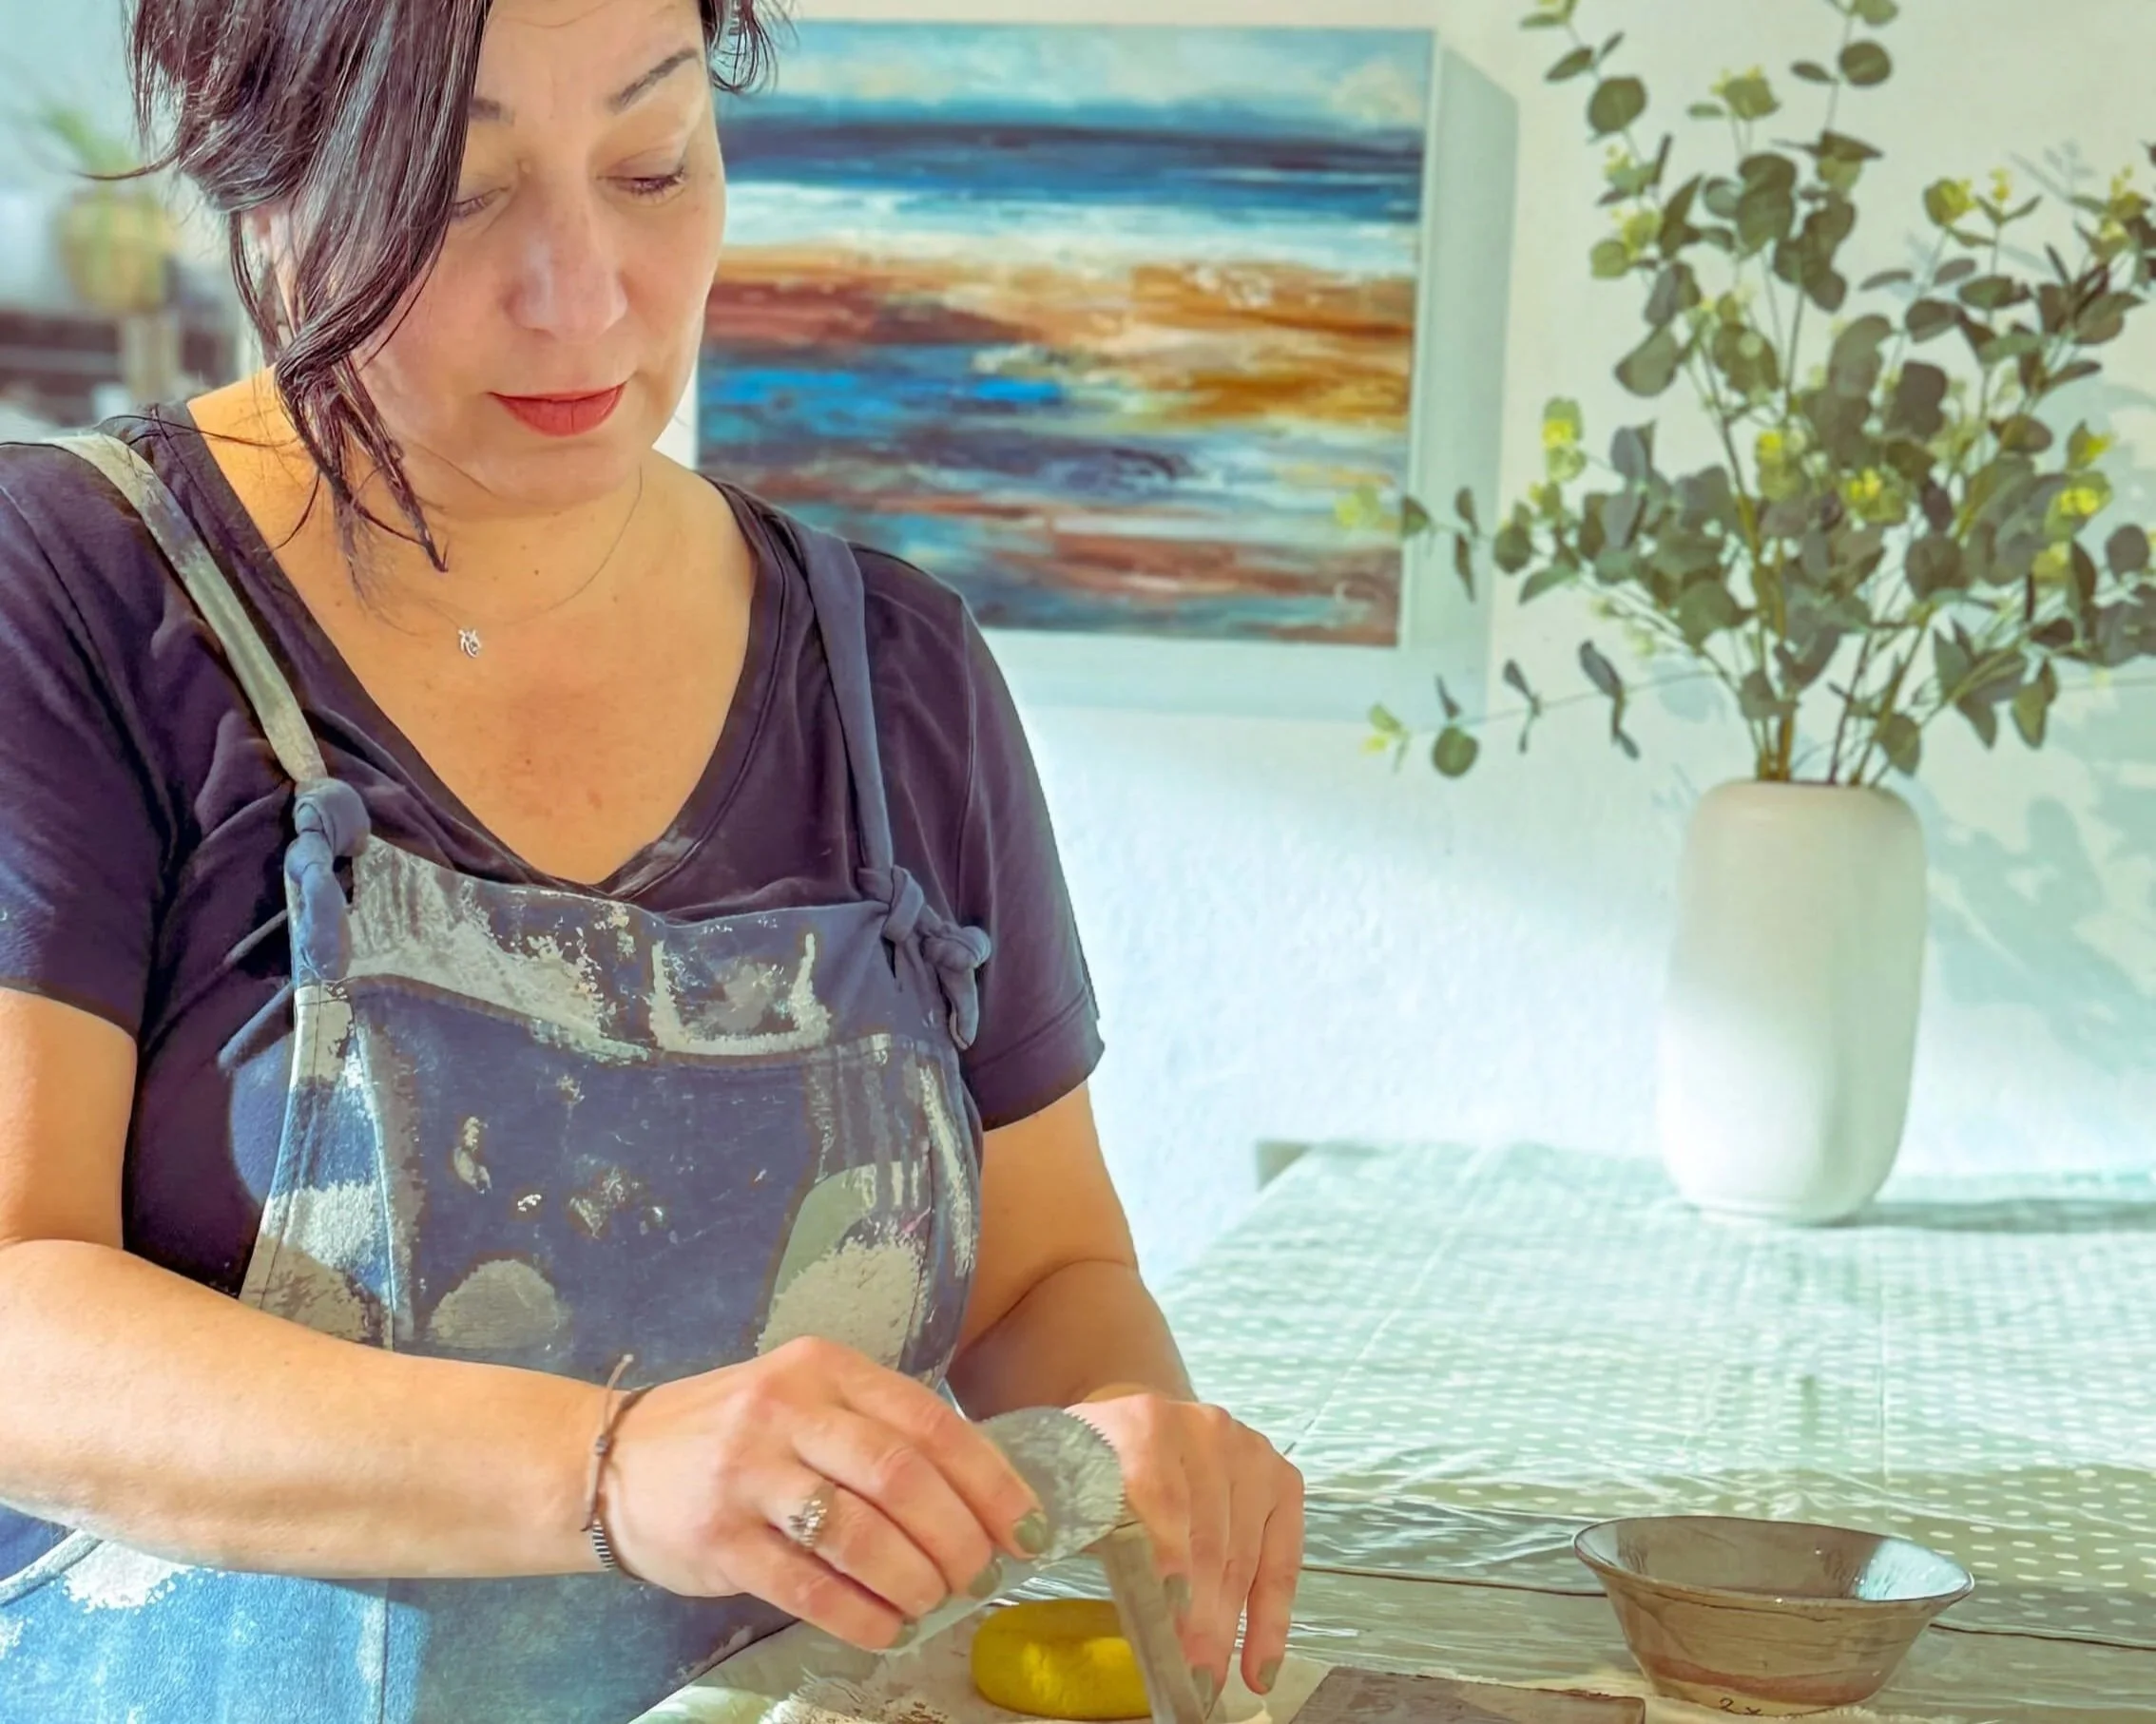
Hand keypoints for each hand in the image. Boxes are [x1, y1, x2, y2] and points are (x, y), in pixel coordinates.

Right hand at [599, 1337, 1048, 1647]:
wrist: (610, 1463)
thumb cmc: (730, 1431)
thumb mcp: (802, 1399)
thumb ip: (873, 1431)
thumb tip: (975, 1497)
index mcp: (822, 1368)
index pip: (928, 1422)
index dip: (989, 1480)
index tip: (1028, 1526)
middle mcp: (787, 1410)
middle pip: (901, 1477)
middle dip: (958, 1536)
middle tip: (980, 1574)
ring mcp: (747, 1474)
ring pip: (859, 1534)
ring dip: (915, 1579)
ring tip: (936, 1601)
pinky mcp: (718, 1540)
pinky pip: (808, 1587)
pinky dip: (861, 1616)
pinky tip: (887, 1629)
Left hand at [1073, 1391, 1303, 1704]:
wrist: (1135, 1434)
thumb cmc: (1097, 1472)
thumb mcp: (1069, 1486)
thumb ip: (1060, 1515)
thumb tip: (1037, 1546)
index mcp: (1146, 1422)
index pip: (1160, 1494)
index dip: (1164, 1556)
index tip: (1165, 1614)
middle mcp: (1205, 1429)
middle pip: (1207, 1535)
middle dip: (1198, 1615)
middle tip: (1186, 1675)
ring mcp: (1249, 1453)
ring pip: (1244, 1555)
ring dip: (1229, 1627)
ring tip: (1210, 1679)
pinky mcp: (1280, 1480)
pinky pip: (1283, 1559)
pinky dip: (1272, 1619)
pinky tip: (1258, 1665)